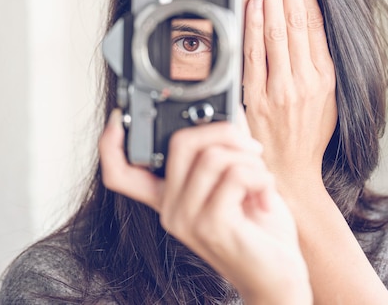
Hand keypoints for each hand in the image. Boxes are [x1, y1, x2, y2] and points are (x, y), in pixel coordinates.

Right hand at [98, 110, 311, 303]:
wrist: (277, 277)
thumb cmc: (260, 231)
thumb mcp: (240, 182)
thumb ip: (228, 148)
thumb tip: (230, 110)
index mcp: (170, 198)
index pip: (120, 173)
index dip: (110, 144)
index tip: (118, 118)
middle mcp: (170, 210)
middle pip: (180, 142)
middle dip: (224, 131)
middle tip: (252, 147)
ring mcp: (187, 219)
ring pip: (213, 156)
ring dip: (250, 159)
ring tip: (262, 179)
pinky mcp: (211, 226)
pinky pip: (235, 175)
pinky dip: (261, 176)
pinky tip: (265, 196)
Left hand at [242, 0, 337, 200]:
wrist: (287, 171)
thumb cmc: (308, 135)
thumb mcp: (329, 101)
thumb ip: (322, 66)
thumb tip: (314, 28)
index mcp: (325, 79)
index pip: (317, 25)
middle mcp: (305, 81)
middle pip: (298, 23)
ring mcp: (279, 89)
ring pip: (277, 34)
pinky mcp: (256, 98)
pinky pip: (255, 56)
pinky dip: (255, 27)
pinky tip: (255, 3)